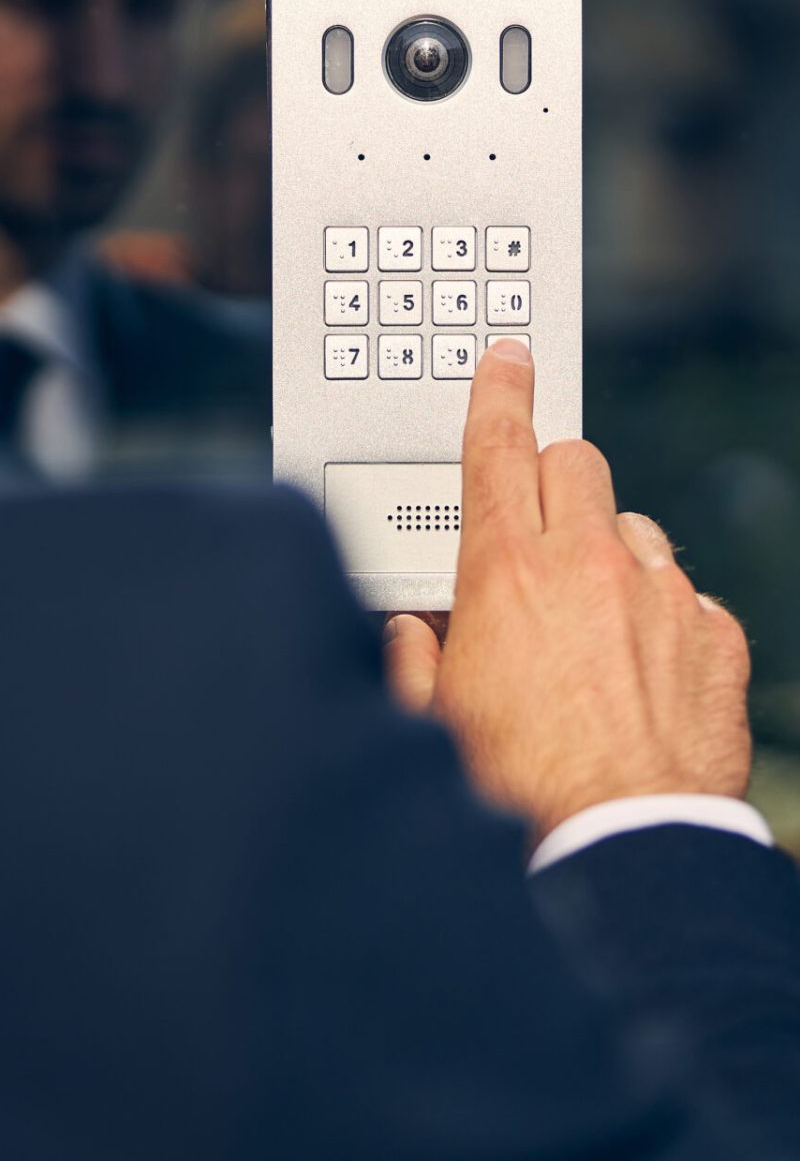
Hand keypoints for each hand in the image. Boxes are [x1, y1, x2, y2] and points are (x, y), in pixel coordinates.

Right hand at [385, 340, 751, 838]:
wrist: (622, 848)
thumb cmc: (519, 793)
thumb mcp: (433, 723)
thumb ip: (410, 657)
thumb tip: (406, 631)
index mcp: (504, 572)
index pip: (496, 445)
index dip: (499, 391)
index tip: (507, 361)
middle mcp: (587, 565)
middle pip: (575, 459)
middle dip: (551, 473)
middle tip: (535, 521)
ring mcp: (660, 596)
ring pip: (635, 523)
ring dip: (609, 551)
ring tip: (589, 623)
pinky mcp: (715, 637)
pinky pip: (690, 594)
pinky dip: (665, 617)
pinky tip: (643, 670)